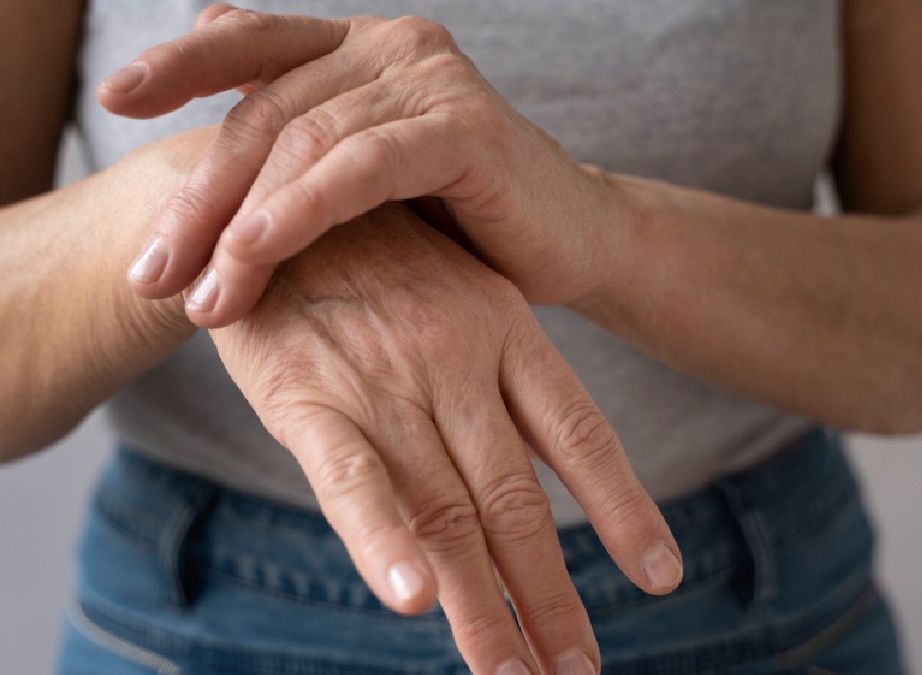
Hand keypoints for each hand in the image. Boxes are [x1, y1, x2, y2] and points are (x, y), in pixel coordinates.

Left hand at [101, 5, 626, 327]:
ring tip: (200, 296)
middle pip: (266, 110)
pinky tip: (256, 251)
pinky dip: (302, 208)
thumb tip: (216, 142)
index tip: (111, 100)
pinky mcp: (465, 127)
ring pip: (305, 140)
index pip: (253, 42)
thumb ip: (301, 151)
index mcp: (359, 49)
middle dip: (199, 198)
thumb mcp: (368, 185)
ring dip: (240, 223)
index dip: (179, 63)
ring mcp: (429, 79)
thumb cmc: (462, 224)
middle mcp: (391, 46)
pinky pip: (362, 165)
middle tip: (151, 273)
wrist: (572, 245)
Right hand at [209, 204, 680, 673]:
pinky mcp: (306, 395)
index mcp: (503, 327)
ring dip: (483, 606)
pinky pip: (352, 476)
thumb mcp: (452, 294)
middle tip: (576, 674)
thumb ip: (495, 382)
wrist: (261, 200)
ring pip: (445, 508)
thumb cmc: (367, 263)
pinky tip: (414, 600)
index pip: (581, 432)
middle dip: (549, 596)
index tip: (659, 577)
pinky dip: (384, 539)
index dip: (622, 507)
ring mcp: (385, 377)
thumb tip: (547, 473)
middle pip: (515, 499)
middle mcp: (457, 357)